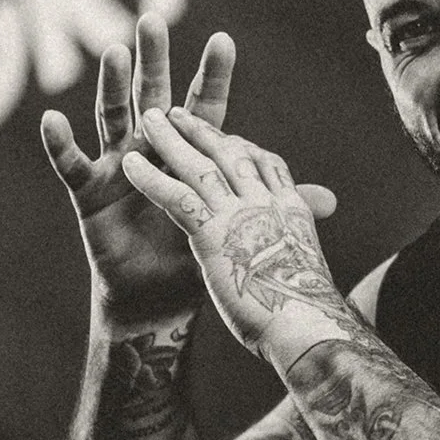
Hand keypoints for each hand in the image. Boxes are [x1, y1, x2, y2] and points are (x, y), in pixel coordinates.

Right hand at [40, 17, 337, 322]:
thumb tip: (329, 200)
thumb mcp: (236, 226)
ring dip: (112, 85)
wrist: (159, 300)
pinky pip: (72, 164)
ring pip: (112, 117)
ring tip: (114, 52)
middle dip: (153, 60)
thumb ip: (275, 206)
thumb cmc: (195, 255)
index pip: (203, 108)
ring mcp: (117, 166)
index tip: (226, 40)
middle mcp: (149, 149)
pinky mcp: (89, 192)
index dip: (213, 77)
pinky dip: (60, 143)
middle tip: (154, 20)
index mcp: (187, 155)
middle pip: (153, 96)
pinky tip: (52, 118)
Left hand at [122, 106, 346, 354]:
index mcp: (293, 211)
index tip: (228, 137)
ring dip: (171, 140)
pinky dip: (152, 177)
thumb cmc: (310, 313)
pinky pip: (178, 196)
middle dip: (204, 131)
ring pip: (201, 165)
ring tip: (147, 118)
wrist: (309, 328)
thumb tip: (298, 264)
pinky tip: (130, 164)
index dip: (244, 148)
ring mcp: (243, 215)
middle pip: (233, 154)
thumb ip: (294, 256)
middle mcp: (269, 203)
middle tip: (178, 112)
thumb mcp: (306, 273)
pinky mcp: (216, 235)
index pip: (270, 167)